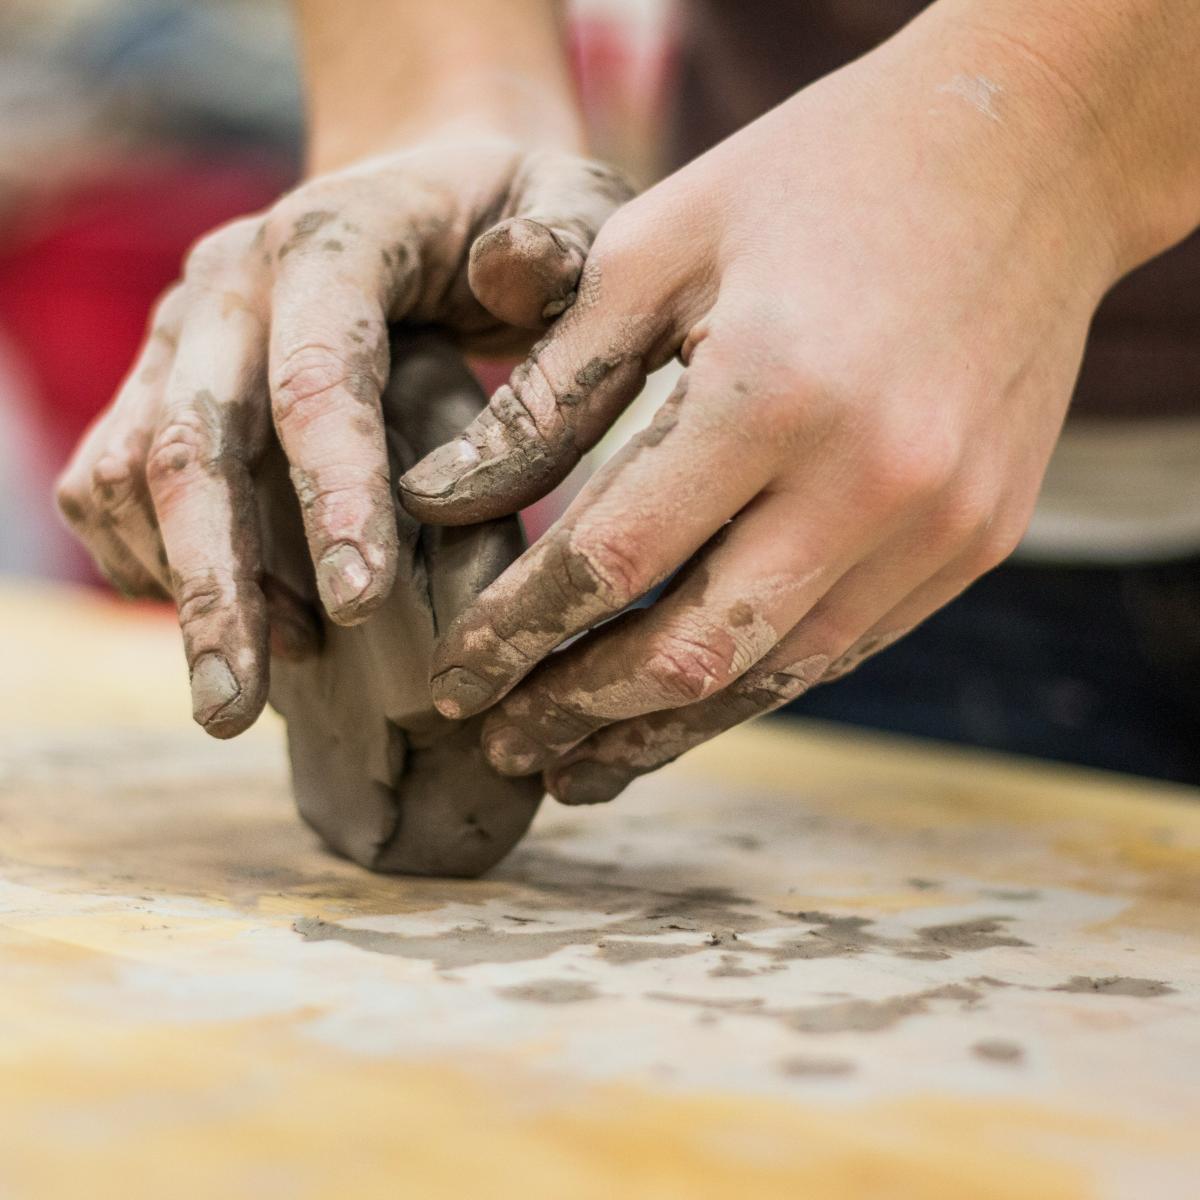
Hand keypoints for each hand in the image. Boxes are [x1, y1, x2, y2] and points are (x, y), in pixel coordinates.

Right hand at [56, 138, 629, 736]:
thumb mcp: (567, 203)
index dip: (333, 490)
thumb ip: (561, 243)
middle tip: (234, 710)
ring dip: (180, 587)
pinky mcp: (159, 382)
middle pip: (192, 441)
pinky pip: (112, 482)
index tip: (361, 605)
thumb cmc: (508, 213)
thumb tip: (510, 272)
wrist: (420, 188)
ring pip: (130, 472)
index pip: (319, 373)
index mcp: (334, 240)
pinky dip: (152, 563)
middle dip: (215, 583)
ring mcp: (182, 335)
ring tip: (247, 689)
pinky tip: (227, 623)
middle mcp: (231, 284)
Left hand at [398, 24, 1125, 803]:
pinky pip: (844, 646)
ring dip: (664, 730)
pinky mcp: (978, 542)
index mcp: (773, 391)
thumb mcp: (659, 246)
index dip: (515, 634)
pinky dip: (752, 683)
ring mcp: (941, 526)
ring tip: (578, 765)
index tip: (450, 680)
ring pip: (774, 676)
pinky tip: (686, 701)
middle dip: (578, 712)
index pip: (610, 560)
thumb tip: (441, 497)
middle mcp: (872, 482)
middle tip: (499, 743)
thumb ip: (550, 387)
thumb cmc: (816, 180)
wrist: (1028, 154)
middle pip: (690, 651)